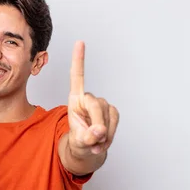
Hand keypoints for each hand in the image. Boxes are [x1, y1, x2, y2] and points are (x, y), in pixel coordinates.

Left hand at [67, 41, 118, 157]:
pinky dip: (110, 135)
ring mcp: (103, 104)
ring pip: (107, 117)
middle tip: (94, 139)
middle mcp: (89, 98)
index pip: (77, 77)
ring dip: (103, 134)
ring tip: (94, 143)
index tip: (80, 42)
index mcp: (75, 100)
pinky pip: (115, 122)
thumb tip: (99, 131)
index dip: (78, 60)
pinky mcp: (113, 112)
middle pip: (97, 105)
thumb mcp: (77, 140)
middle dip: (97, 123)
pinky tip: (103, 141)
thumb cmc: (79, 139)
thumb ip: (86, 136)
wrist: (88, 148)